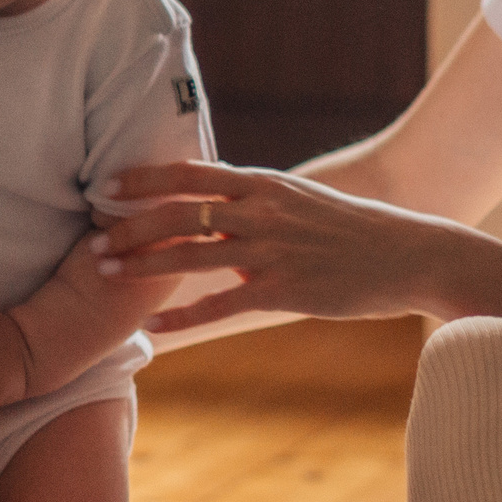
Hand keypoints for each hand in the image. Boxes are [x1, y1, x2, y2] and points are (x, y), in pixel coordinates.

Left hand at [88, 160, 463, 333]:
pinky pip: (221, 305)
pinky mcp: (284, 291)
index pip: (191, 173)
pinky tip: (152, 329)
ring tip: (105, 272)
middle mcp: (262, 212)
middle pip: (179, 212)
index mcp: (264, 185)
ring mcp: (272, 251)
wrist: (410, 254)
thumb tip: (216, 203)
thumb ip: (256, 202)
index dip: (144, 178)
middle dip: (130, 225)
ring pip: (191, 256)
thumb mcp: (301, 201)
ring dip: (142, 265)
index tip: (107, 184)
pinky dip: (182, 317)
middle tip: (92, 238)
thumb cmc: (353, 230)